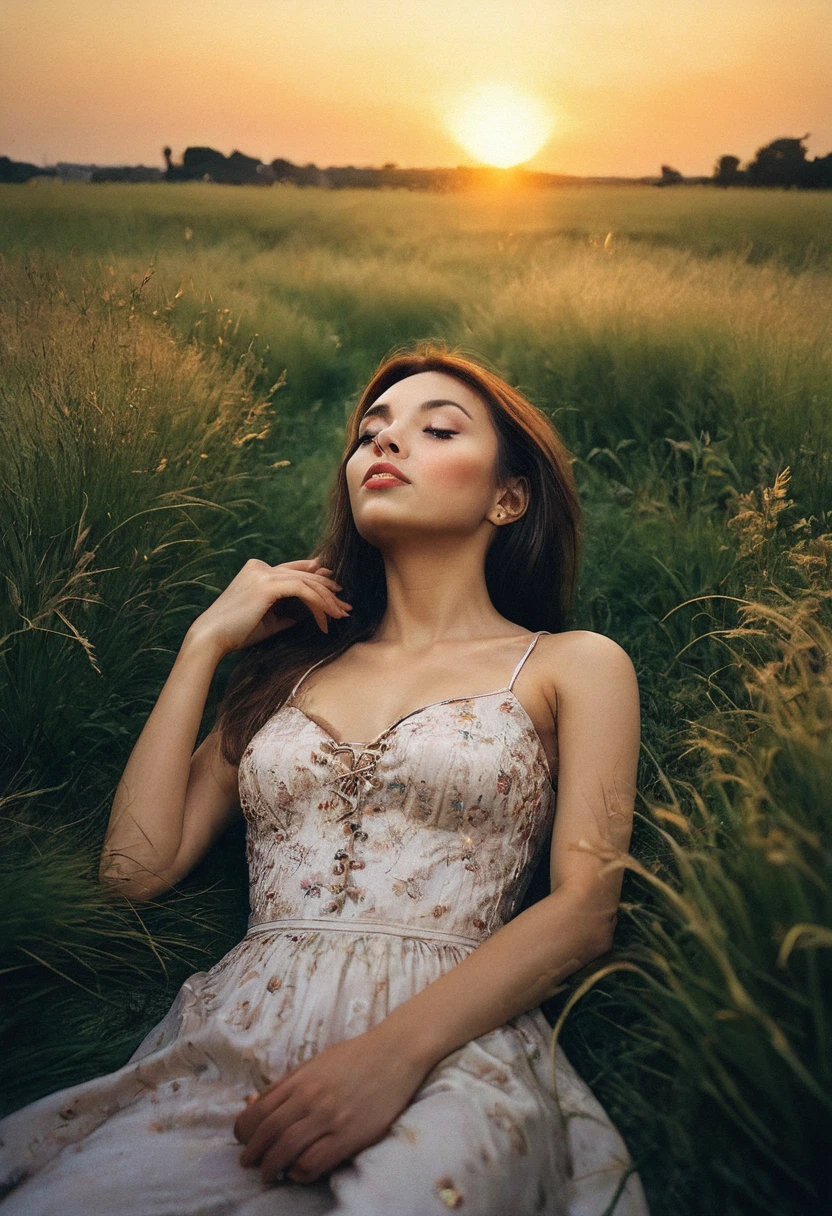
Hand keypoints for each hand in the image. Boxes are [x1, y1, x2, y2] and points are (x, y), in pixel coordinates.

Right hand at [188, 556, 351, 656]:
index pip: (295, 570)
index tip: (336, 589)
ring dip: (327, 600)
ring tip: (341, 615)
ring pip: (307, 582)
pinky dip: (318, 605)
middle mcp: (260, 567)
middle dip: (328, 591)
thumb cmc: (238, 632)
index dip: (318, 576)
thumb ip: (289, 610)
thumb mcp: (269, 618)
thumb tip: (313, 611)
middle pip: (304, 575)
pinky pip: (303, 591)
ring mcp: (263, 574)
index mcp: (257, 570)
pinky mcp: (268, 585)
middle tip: (345, 606)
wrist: (211, 638)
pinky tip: (326, 619)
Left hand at [233, 1029, 429, 1184]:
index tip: (242, 1141)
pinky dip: (299, 1172)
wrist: (395, 1053)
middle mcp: (310, 1098)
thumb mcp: (315, 1063)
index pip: (258, 1113)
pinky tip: (298, 1171)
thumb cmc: (354, 1057)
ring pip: (286, 1150)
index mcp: (300, 1080)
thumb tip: (253, 1102)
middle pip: (268, 1134)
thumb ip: (286, 1084)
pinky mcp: (350, 1136)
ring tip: (268, 1173)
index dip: (243, 1132)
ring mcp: (329, 1118)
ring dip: (271, 1167)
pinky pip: (314, 1162)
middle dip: (252, 1153)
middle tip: (249, 1163)